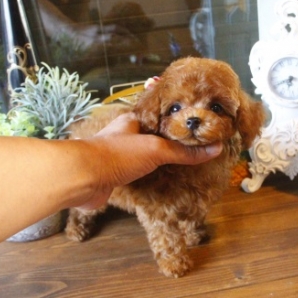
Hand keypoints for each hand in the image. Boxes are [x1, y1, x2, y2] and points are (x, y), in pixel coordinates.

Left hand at [75, 113, 221, 208]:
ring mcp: (119, 156)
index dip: (178, 119)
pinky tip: (162, 182)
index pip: (160, 115)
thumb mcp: (156, 149)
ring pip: (145, 156)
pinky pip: (138, 174)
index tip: (196, 124)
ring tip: (183, 165)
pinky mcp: (115, 176)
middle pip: (153, 136)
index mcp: (134, 121)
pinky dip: (150, 178)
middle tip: (194, 147)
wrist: (82, 178)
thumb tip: (214, 149)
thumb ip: (183, 152)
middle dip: (171, 142)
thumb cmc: (116, 155)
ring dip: (160, 161)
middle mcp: (126, 136)